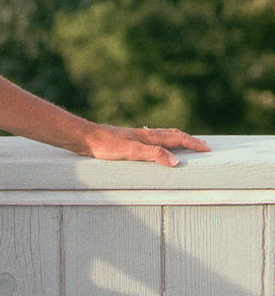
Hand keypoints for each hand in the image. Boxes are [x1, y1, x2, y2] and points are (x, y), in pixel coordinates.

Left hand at [80, 125, 210, 167]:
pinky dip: (163, 142)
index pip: (177, 139)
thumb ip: (153, 155)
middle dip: (189, 140)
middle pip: (173, 135)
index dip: (193, 144)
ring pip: (163, 136)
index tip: (208, 149)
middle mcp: (146, 134)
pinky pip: (153, 140)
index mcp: (150, 137)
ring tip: (185, 144)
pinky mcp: (129, 140)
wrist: (87, 138)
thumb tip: (175, 161)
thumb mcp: (131, 152)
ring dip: (177, 139)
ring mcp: (138, 136)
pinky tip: (156, 146)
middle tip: (203, 146)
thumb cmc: (107, 146)